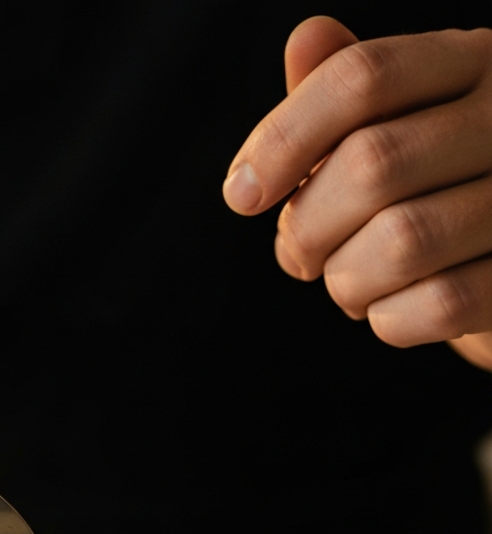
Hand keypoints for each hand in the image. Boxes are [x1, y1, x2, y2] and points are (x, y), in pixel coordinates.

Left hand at [223, 17, 491, 369]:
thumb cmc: (435, 191)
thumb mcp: (393, 130)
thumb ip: (345, 98)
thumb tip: (306, 39)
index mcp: (473, 63)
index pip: (363, 76)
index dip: (283, 139)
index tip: (241, 194)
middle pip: (371, 164)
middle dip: (305, 228)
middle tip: (296, 256)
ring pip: (402, 241)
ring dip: (345, 280)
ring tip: (347, 283)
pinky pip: (439, 304)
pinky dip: (388, 319)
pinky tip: (388, 309)